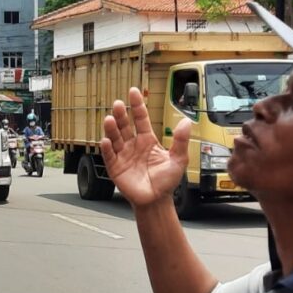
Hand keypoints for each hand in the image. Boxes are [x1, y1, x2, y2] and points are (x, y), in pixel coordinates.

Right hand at [101, 87, 189, 207]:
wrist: (157, 201)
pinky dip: (107, 148)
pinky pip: (109, 156)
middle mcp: (133, 145)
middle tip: (119, 104)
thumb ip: (181, 141)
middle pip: (125, 126)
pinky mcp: (115, 168)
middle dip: (122, 115)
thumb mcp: (178, 159)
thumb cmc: (167, 182)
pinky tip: (106, 140)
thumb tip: (186, 121)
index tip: (133, 91)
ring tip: (109, 119)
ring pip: (115, 138)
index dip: (137, 105)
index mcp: (147, 140)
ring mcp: (123, 156)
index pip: (141, 119)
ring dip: (111, 128)